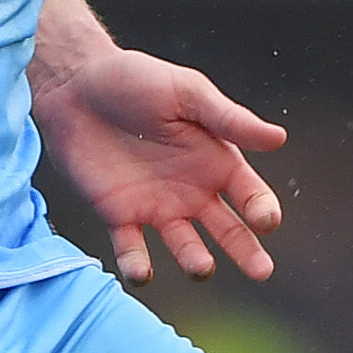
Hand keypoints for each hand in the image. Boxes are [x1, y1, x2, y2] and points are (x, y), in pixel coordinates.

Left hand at [35, 42, 286, 283]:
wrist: (74, 85)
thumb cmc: (135, 79)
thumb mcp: (187, 92)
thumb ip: (228, 118)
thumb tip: (279, 138)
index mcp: (216, 159)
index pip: (249, 194)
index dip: (261, 209)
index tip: (266, 221)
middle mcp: (192, 190)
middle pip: (228, 230)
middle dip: (246, 250)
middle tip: (262, 271)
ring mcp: (157, 206)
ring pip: (185, 246)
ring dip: (195, 260)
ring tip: (201, 267)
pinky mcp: (119, 215)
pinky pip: (132, 249)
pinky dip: (137, 265)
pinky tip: (141, 273)